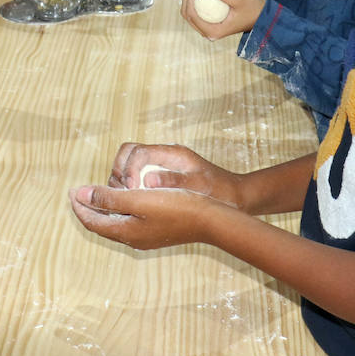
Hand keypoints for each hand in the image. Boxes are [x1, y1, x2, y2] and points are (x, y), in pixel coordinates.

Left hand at [69, 183, 227, 250]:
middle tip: (79, 191)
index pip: (92, 221)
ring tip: (98, 193)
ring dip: (104, 208)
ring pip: (115, 223)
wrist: (211, 220)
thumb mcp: (138, 199)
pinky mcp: (157, 232)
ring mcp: (146, 237)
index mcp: (125, 232)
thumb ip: (108, 198)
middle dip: (89, 207)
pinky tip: (124, 199)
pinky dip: (119, 210)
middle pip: (102, 224)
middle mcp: (133, 239)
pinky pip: (129, 222)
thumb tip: (80, 194)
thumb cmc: (176, 207)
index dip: (79, 205)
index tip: (71, 190)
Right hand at [104, 142, 243, 206]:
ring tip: (124, 200)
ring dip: (122, 180)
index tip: (129, 189)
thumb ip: (173, 181)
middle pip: (128, 154)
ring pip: (129, 165)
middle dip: (119, 172)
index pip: (137, 151)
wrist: (235, 196)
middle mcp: (164, 155)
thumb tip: (147, 180)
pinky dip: (130, 188)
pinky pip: (137, 176)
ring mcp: (161, 165)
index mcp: (172, 153)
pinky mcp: (161, 176)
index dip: (128, 169)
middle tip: (121, 194)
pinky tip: (133, 204)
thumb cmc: (219, 191)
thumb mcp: (197, 187)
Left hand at [180, 0, 261, 39]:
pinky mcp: (211, 23)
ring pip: (191, 12)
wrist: (263, 15)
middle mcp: (208, 33)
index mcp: (212, 32)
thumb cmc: (253, 7)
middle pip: (187, 14)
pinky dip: (198, 0)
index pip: (190, 14)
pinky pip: (198, 11)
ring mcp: (209, 29)